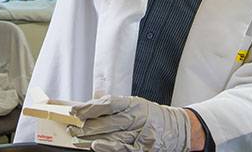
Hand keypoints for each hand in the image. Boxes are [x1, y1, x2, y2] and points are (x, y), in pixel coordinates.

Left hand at [69, 95, 191, 151]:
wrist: (179, 128)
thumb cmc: (153, 116)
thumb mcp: (136, 104)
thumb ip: (115, 105)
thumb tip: (90, 105)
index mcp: (134, 104)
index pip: (108, 103)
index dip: (89, 107)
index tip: (75, 110)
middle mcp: (137, 117)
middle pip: (107, 121)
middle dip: (86, 125)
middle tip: (72, 126)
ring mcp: (141, 134)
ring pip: (112, 136)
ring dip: (91, 137)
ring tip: (77, 137)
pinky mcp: (143, 148)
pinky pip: (124, 149)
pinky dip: (109, 148)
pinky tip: (97, 146)